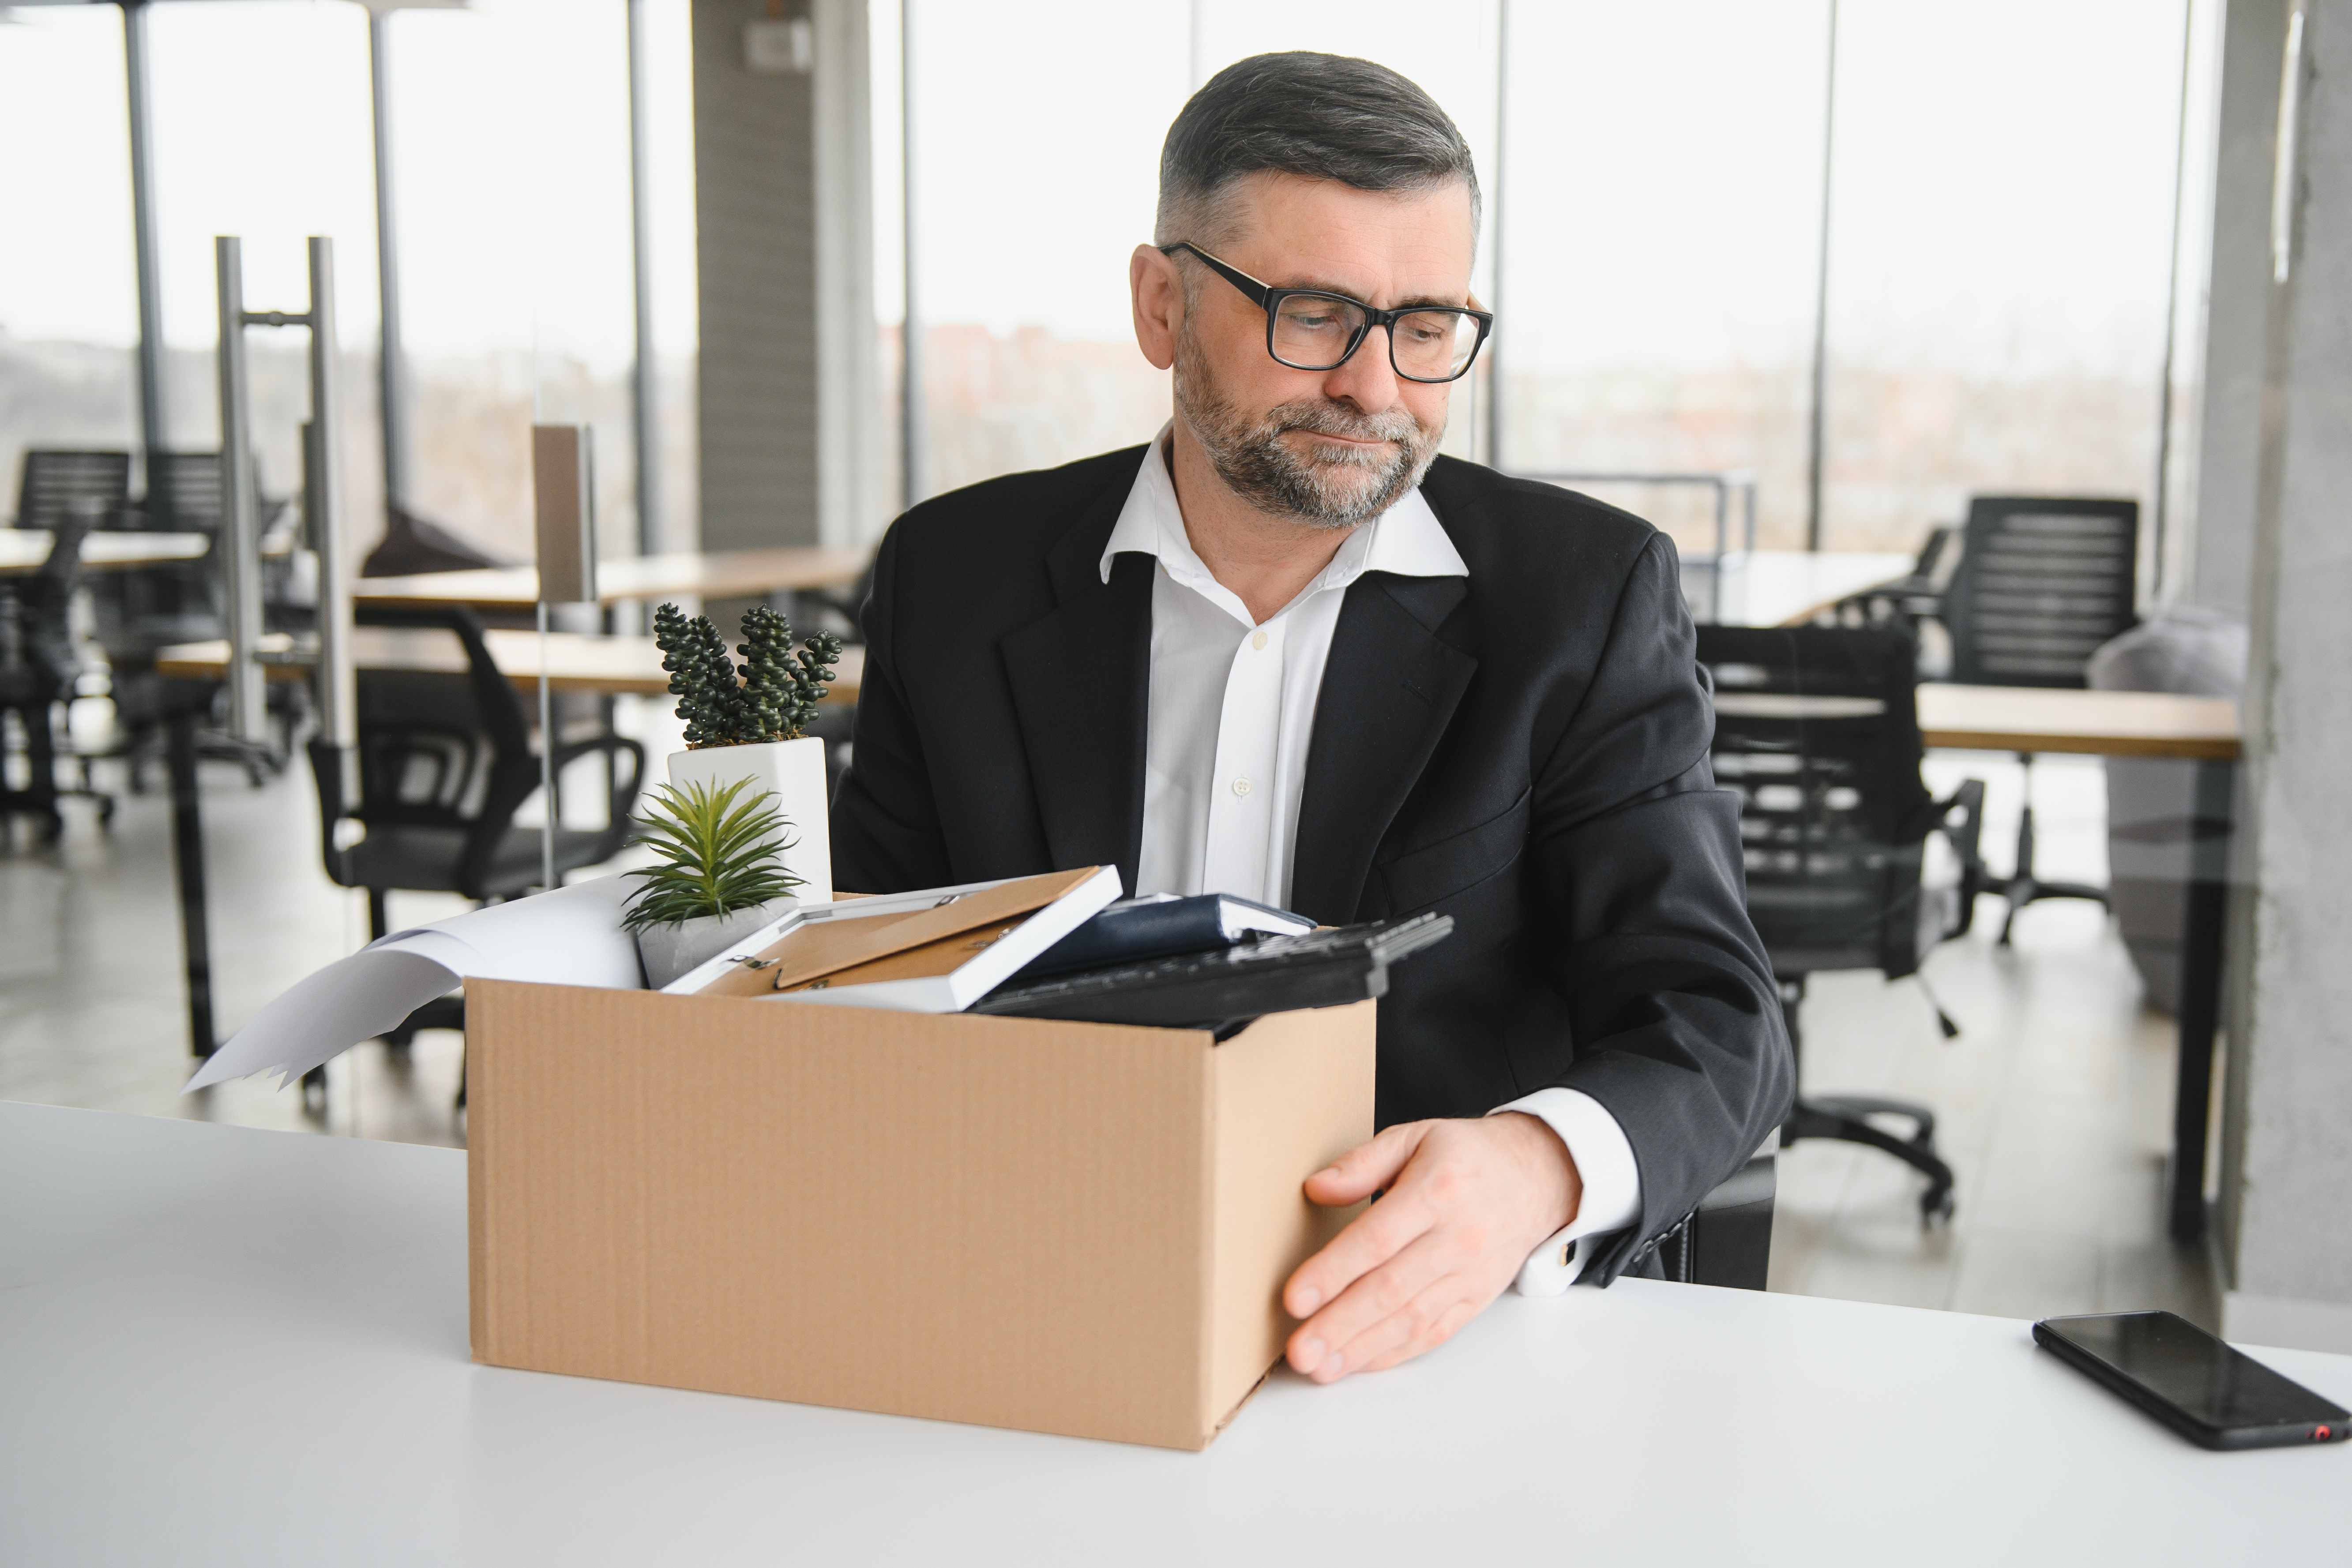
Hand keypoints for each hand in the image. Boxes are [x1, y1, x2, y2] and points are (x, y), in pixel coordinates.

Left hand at [1282, 1113, 1580, 1383]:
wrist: (1537, 1178)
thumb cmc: (1467, 1156)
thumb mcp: (1415, 1137)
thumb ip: (1363, 1162)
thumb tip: (1317, 1188)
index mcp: (1438, 1190)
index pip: (1378, 1239)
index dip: (1334, 1271)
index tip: (1295, 1298)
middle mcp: (1457, 1238)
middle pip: (1391, 1289)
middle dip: (1340, 1324)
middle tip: (1299, 1352)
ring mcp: (1470, 1274)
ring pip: (1411, 1320)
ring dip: (1361, 1348)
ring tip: (1320, 1368)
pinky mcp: (1476, 1299)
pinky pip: (1433, 1333)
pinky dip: (1394, 1353)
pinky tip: (1358, 1362)